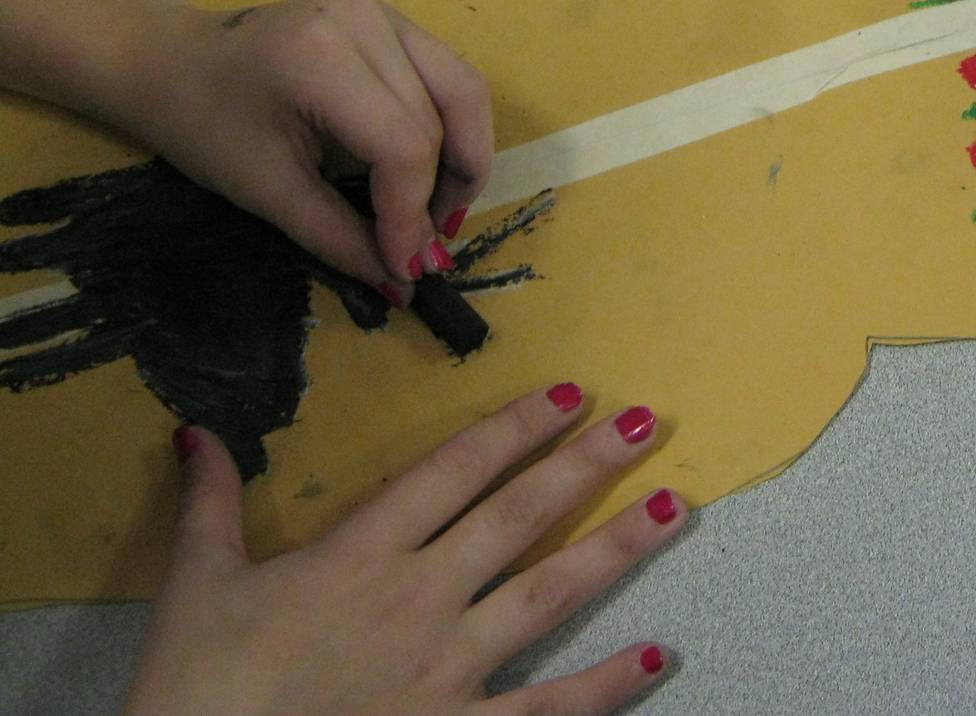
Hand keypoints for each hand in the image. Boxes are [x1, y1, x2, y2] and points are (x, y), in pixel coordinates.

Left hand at [115, 0, 493, 292]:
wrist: (169, 61)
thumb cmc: (201, 126)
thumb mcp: (266, 191)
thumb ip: (341, 237)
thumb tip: (405, 284)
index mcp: (321, 58)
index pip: (403, 145)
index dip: (412, 215)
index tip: (408, 270)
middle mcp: (364, 20)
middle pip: (440, 120)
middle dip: (443, 193)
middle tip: (429, 248)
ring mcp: (383, 10)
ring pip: (464, 91)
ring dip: (466, 158)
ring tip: (442, 211)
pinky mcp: (391, 16)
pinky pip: (449, 75)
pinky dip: (454, 128)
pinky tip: (435, 169)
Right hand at [125, 384, 684, 715]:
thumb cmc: (195, 687)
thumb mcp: (195, 585)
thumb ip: (208, 504)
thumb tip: (197, 430)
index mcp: (359, 554)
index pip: (454, 470)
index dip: (515, 427)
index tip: (570, 394)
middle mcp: (416, 599)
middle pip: (518, 515)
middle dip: (586, 465)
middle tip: (646, 422)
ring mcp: (443, 669)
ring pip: (548, 594)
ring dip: (617, 549)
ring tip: (678, 507)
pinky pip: (544, 710)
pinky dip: (604, 687)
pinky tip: (655, 657)